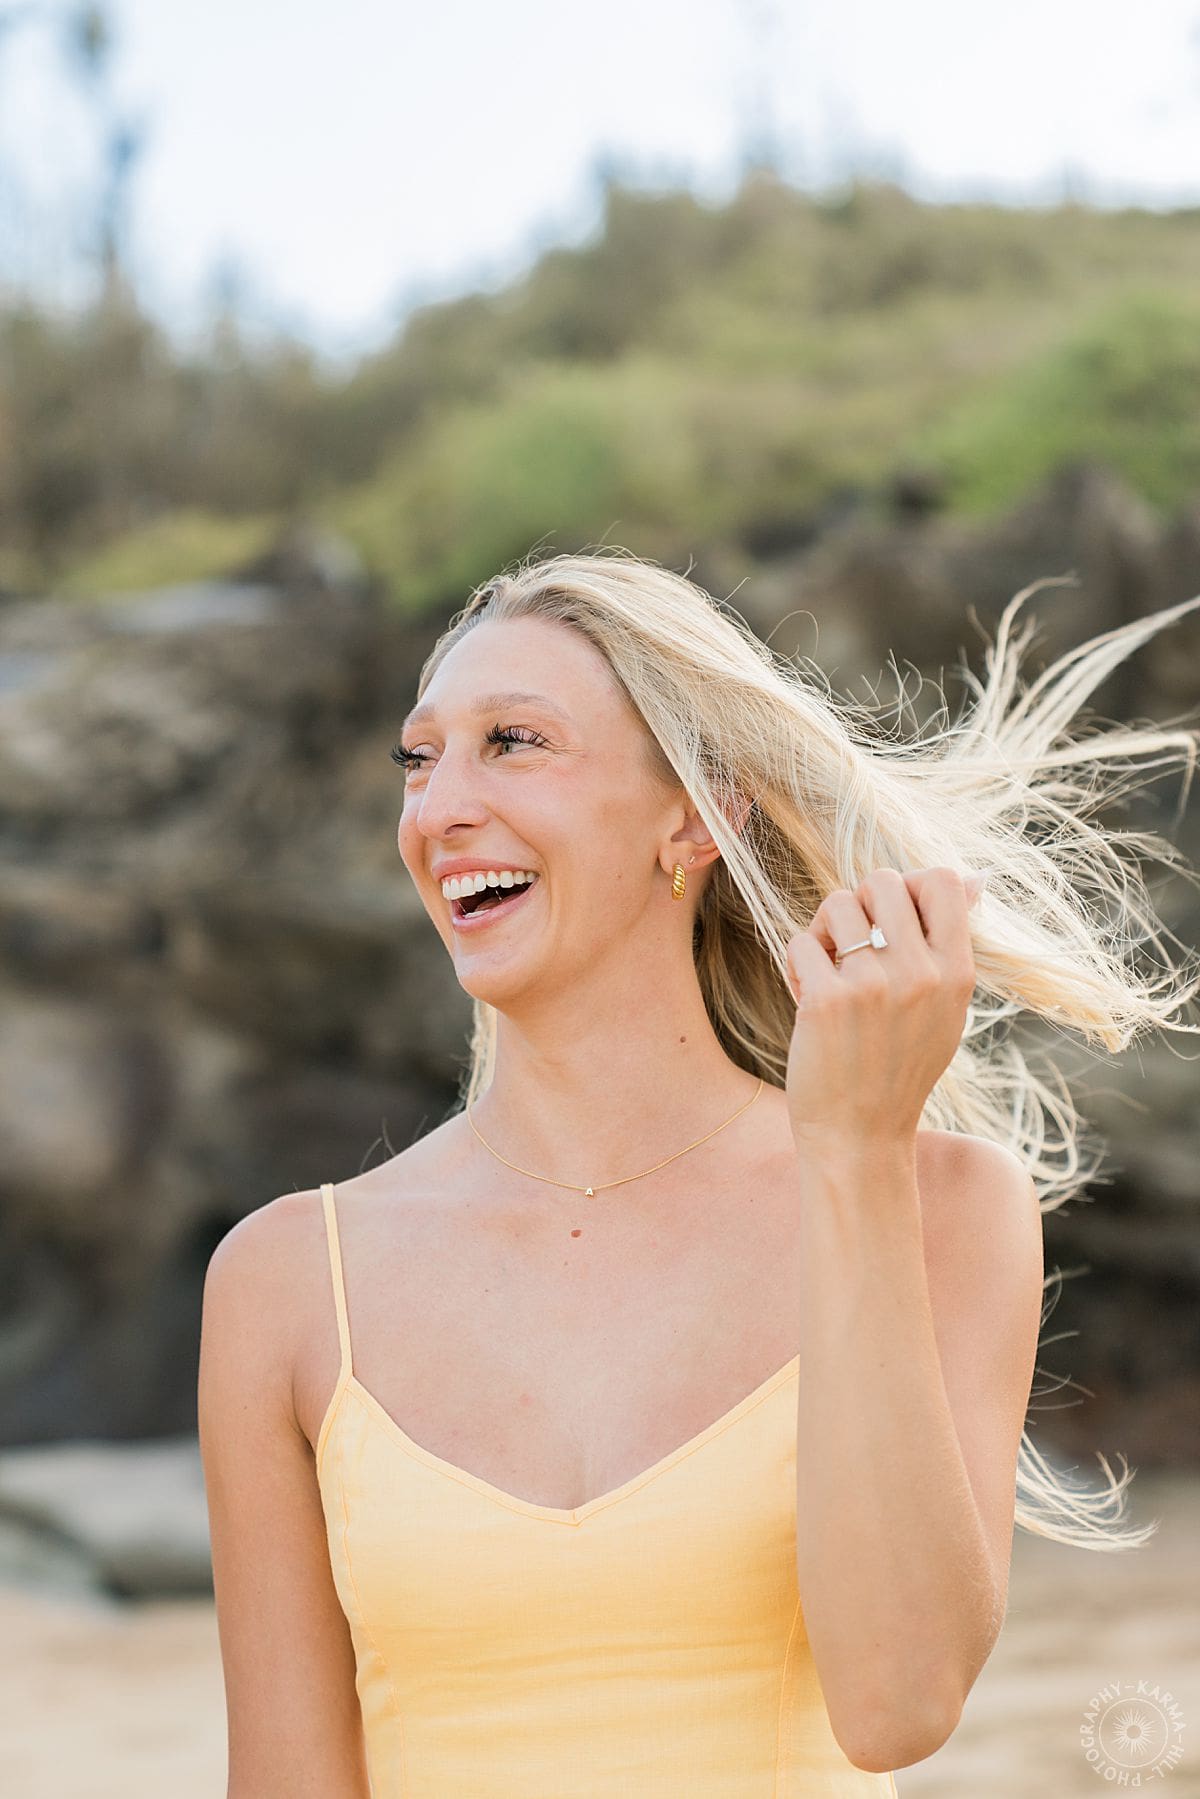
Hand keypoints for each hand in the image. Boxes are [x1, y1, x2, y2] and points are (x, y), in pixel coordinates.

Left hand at [783, 866, 985, 1151]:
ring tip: (826, 970)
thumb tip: (976, 876)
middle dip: (858, 903)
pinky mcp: (827, 1000)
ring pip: (836, 903)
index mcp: (957, 972)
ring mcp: (874, 986)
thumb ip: (952, 943)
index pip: (944, 880)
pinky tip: (805, 996)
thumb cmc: (898, 1067)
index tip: (889, 919)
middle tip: (850, 943)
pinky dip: (796, 963)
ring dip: (823, 931)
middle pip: (882, 880)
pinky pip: (799, 941)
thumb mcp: (945, 1008)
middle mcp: (921, 974)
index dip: (909, 884)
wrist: (860, 1136)